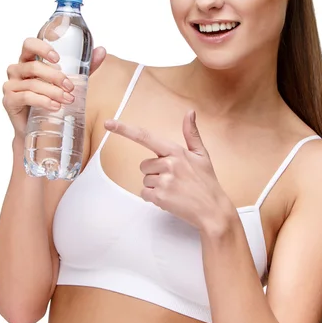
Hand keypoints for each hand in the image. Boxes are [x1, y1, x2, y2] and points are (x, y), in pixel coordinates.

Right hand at [3, 37, 105, 138]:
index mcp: (28, 61)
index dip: (41, 48)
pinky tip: (55, 107)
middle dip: (56, 77)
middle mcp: (17, 70)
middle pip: (34, 66)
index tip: (58, 58)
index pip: (29, 44)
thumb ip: (85, 67)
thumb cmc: (51, 100)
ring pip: (32, 84)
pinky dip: (43, 101)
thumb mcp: (69, 82)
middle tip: (71, 87)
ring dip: (53, 91)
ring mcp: (10, 85)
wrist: (39, 129)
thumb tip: (102, 50)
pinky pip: (26, 97)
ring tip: (68, 99)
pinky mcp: (9, 100)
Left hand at [104, 110, 231, 229]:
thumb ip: (191, 133)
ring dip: (155, 186)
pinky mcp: (160, 197)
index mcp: (176, 151)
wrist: (213, 210)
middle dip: (155, 172)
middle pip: (144, 165)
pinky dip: (154, 198)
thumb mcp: (202, 155)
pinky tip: (170, 199)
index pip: (145, 137)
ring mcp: (164, 181)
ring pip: (145, 180)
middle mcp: (168, 164)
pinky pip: (145, 194)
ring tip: (174, 190)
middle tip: (174, 180)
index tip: (108, 124)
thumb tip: (190, 112)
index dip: (124, 130)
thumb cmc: (207, 182)